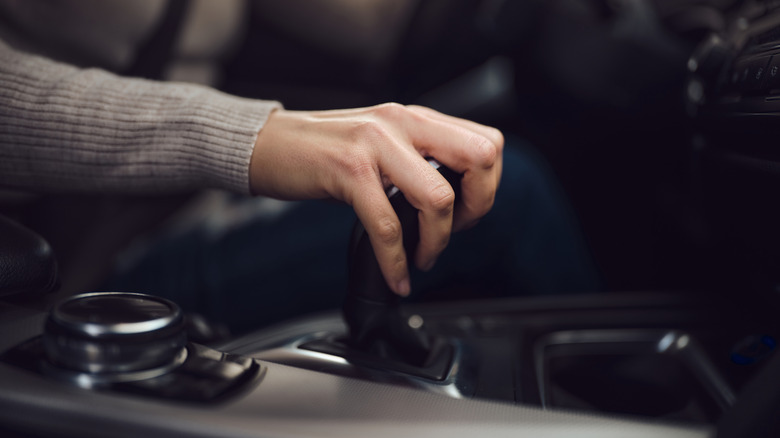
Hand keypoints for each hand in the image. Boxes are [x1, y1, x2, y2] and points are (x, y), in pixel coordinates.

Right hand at [249, 103, 502, 295]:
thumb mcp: (380, 143)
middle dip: (478, 206)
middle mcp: (401, 123)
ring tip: (420, 257)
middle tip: (456, 231)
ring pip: (438, 197)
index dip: (487, 185)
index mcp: (414, 118)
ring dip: (436, 241)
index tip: (466, 212)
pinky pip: (387, 226)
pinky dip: (396, 262)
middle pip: (480, 158)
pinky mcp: (348, 171)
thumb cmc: (321, 151)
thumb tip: (453, 200)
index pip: (487, 142)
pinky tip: (396, 277)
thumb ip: (417, 159)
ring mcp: (375, 144)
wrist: (265, 144)